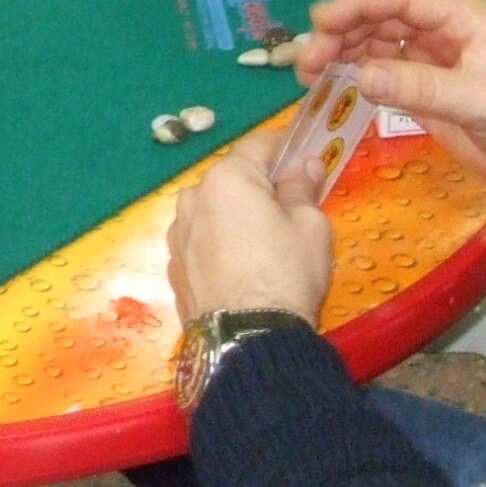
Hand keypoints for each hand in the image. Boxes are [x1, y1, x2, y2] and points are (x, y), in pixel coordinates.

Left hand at [167, 131, 332, 324]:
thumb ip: (303, 188)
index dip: (285, 148)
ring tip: (265, 247)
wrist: (249, 342)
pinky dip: (221, 247)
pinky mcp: (173, 269)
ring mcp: (176, 235)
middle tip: (291, 210)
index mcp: (226, 179)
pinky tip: (242, 271)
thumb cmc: (287, 274)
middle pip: (232, 180)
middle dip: (259, 187)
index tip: (305, 158)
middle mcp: (192, 199)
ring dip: (236, 218)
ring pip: (213, 212)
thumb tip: (304, 165)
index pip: (258, 144)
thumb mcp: (311, 226)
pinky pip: (202, 243)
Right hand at [293, 0, 485, 199]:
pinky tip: (330, 83)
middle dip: (340, 31)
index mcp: (461, 17)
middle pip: (379, 16)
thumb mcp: (481, 102)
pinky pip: (379, 70)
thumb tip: (361, 76)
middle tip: (306, 60)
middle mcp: (441, 29)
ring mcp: (429, 57)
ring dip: (340, 51)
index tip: (318, 23)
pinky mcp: (422, 86)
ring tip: (308, 73)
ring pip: (373, 41)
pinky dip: (353, 73)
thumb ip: (422, 87)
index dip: (357, 5)